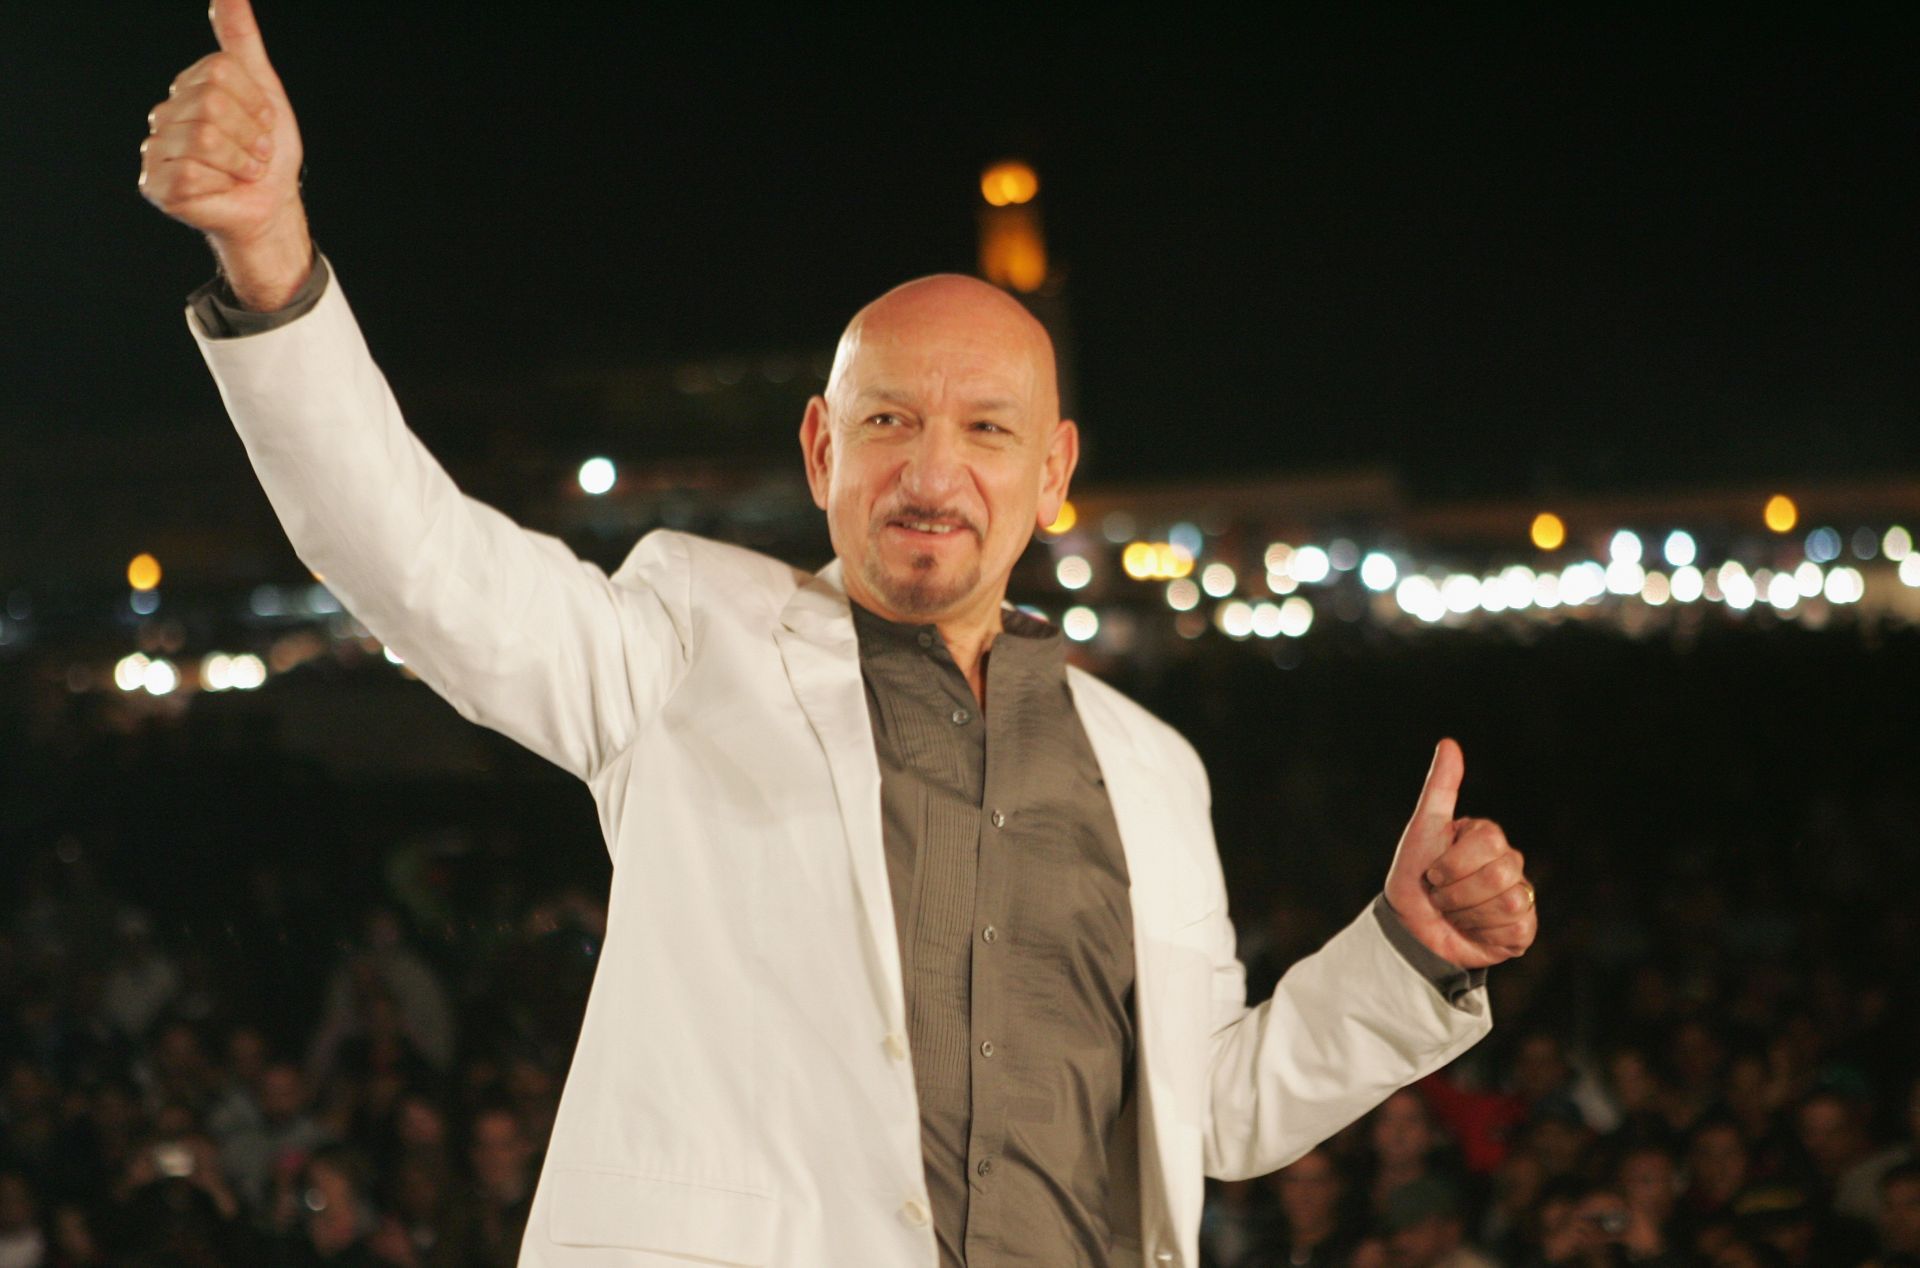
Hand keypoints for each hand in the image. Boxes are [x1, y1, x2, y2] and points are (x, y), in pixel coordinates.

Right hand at [140, 0, 310, 308]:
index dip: (255, 103)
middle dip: (250, 134)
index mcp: (187, 89)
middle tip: (257, 153)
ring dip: (241, 160)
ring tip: (245, 171)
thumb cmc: (267, 152)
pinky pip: (192, 172)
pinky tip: (224, 188)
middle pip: (212, 104)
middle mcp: (164, 115)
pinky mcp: (157, 186)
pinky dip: (223, 183)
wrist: (271, 204)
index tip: (264, 125)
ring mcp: (156, 150)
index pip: (222, 72)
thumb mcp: (262, 88)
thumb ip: (240, 39)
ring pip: (204, 138)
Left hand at [1382, 739, 1536, 969]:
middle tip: (1441, 895)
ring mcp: (1520, 897)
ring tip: (1454, 913)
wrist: (1410, 928)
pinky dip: (1484, 933)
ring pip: (1509, 902)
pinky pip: (1517, 928)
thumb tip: (1449, 742)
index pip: (1489, 842)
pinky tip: (1472, 930)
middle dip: (1456, 891)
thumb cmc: (1414, 876)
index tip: (1433, 871)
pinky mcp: (1523, 930)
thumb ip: (1439, 788)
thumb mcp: (1423, 828)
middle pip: (1500, 874)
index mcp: (1489, 839)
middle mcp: (1510, 865)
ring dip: (1467, 913)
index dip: (1452, 863)